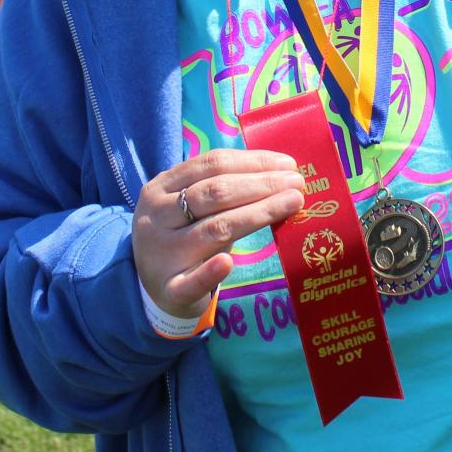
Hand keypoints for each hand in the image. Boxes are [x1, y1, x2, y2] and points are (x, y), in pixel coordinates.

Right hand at [132, 149, 303, 317]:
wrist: (153, 287)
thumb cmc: (184, 234)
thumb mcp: (191, 204)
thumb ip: (224, 188)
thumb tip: (282, 171)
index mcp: (162, 187)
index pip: (212, 164)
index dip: (253, 161)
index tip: (288, 164)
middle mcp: (156, 217)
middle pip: (214, 193)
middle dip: (262, 185)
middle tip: (297, 183)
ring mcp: (161, 254)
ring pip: (213, 229)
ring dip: (258, 213)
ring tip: (292, 203)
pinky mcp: (169, 290)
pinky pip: (191, 282)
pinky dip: (210, 273)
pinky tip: (229, 262)